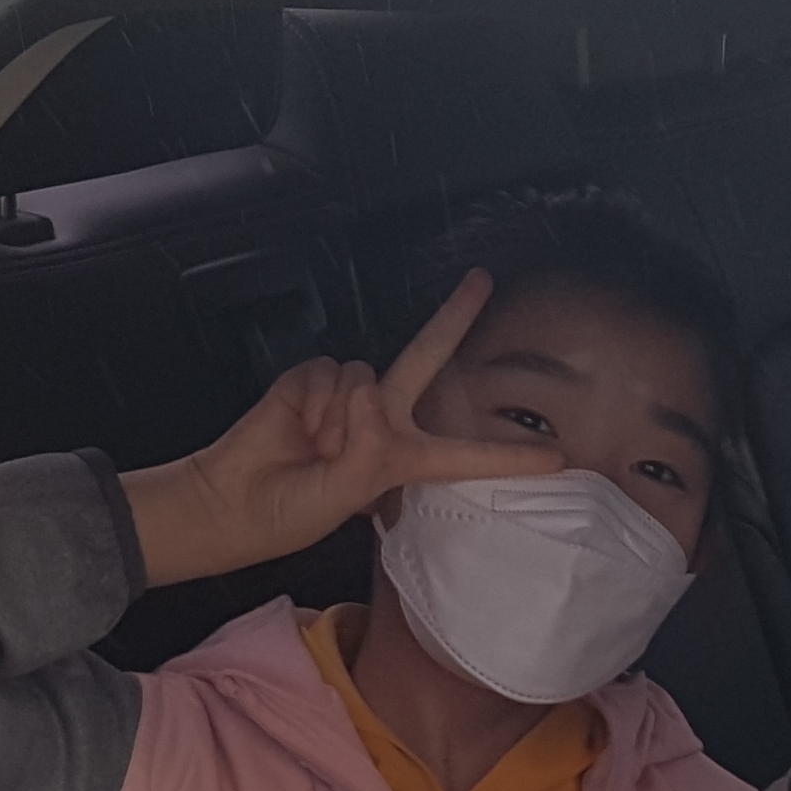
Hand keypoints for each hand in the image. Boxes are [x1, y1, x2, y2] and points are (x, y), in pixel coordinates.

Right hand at [121, 269, 556, 588]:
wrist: (231, 501)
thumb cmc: (289, 509)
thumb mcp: (347, 494)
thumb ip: (368, 445)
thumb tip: (366, 392)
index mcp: (401, 459)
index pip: (465, 454)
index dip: (510, 457)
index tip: (559, 458)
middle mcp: (380, 419)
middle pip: (426, 359)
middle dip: (454, 317)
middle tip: (483, 280)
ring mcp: (344, 397)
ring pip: (366, 378)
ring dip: (339, 419)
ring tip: (313, 450)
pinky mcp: (309, 380)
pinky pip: (329, 376)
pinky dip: (313, 406)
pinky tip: (297, 431)